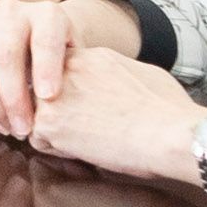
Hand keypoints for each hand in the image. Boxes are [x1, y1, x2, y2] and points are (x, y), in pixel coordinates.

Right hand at [0, 0, 138, 138]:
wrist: (44, 39)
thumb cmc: (66, 59)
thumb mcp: (80, 60)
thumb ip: (78, 75)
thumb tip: (79, 108)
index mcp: (47, 13)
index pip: (43, 39)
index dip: (45, 69)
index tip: (50, 98)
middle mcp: (12, 12)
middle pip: (4, 54)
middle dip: (13, 97)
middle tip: (25, 127)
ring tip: (10, 127)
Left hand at [23, 46, 206, 184]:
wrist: (170, 133)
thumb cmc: (168, 109)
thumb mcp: (140, 72)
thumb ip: (110, 72)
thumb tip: (112, 80)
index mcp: (88, 56)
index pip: (59, 71)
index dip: (69, 93)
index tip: (84, 108)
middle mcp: (65, 69)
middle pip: (43, 90)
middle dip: (57, 109)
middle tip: (84, 126)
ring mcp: (52, 94)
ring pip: (36, 114)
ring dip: (55, 130)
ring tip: (88, 139)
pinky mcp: (48, 123)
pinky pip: (38, 140)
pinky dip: (56, 150)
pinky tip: (84, 150)